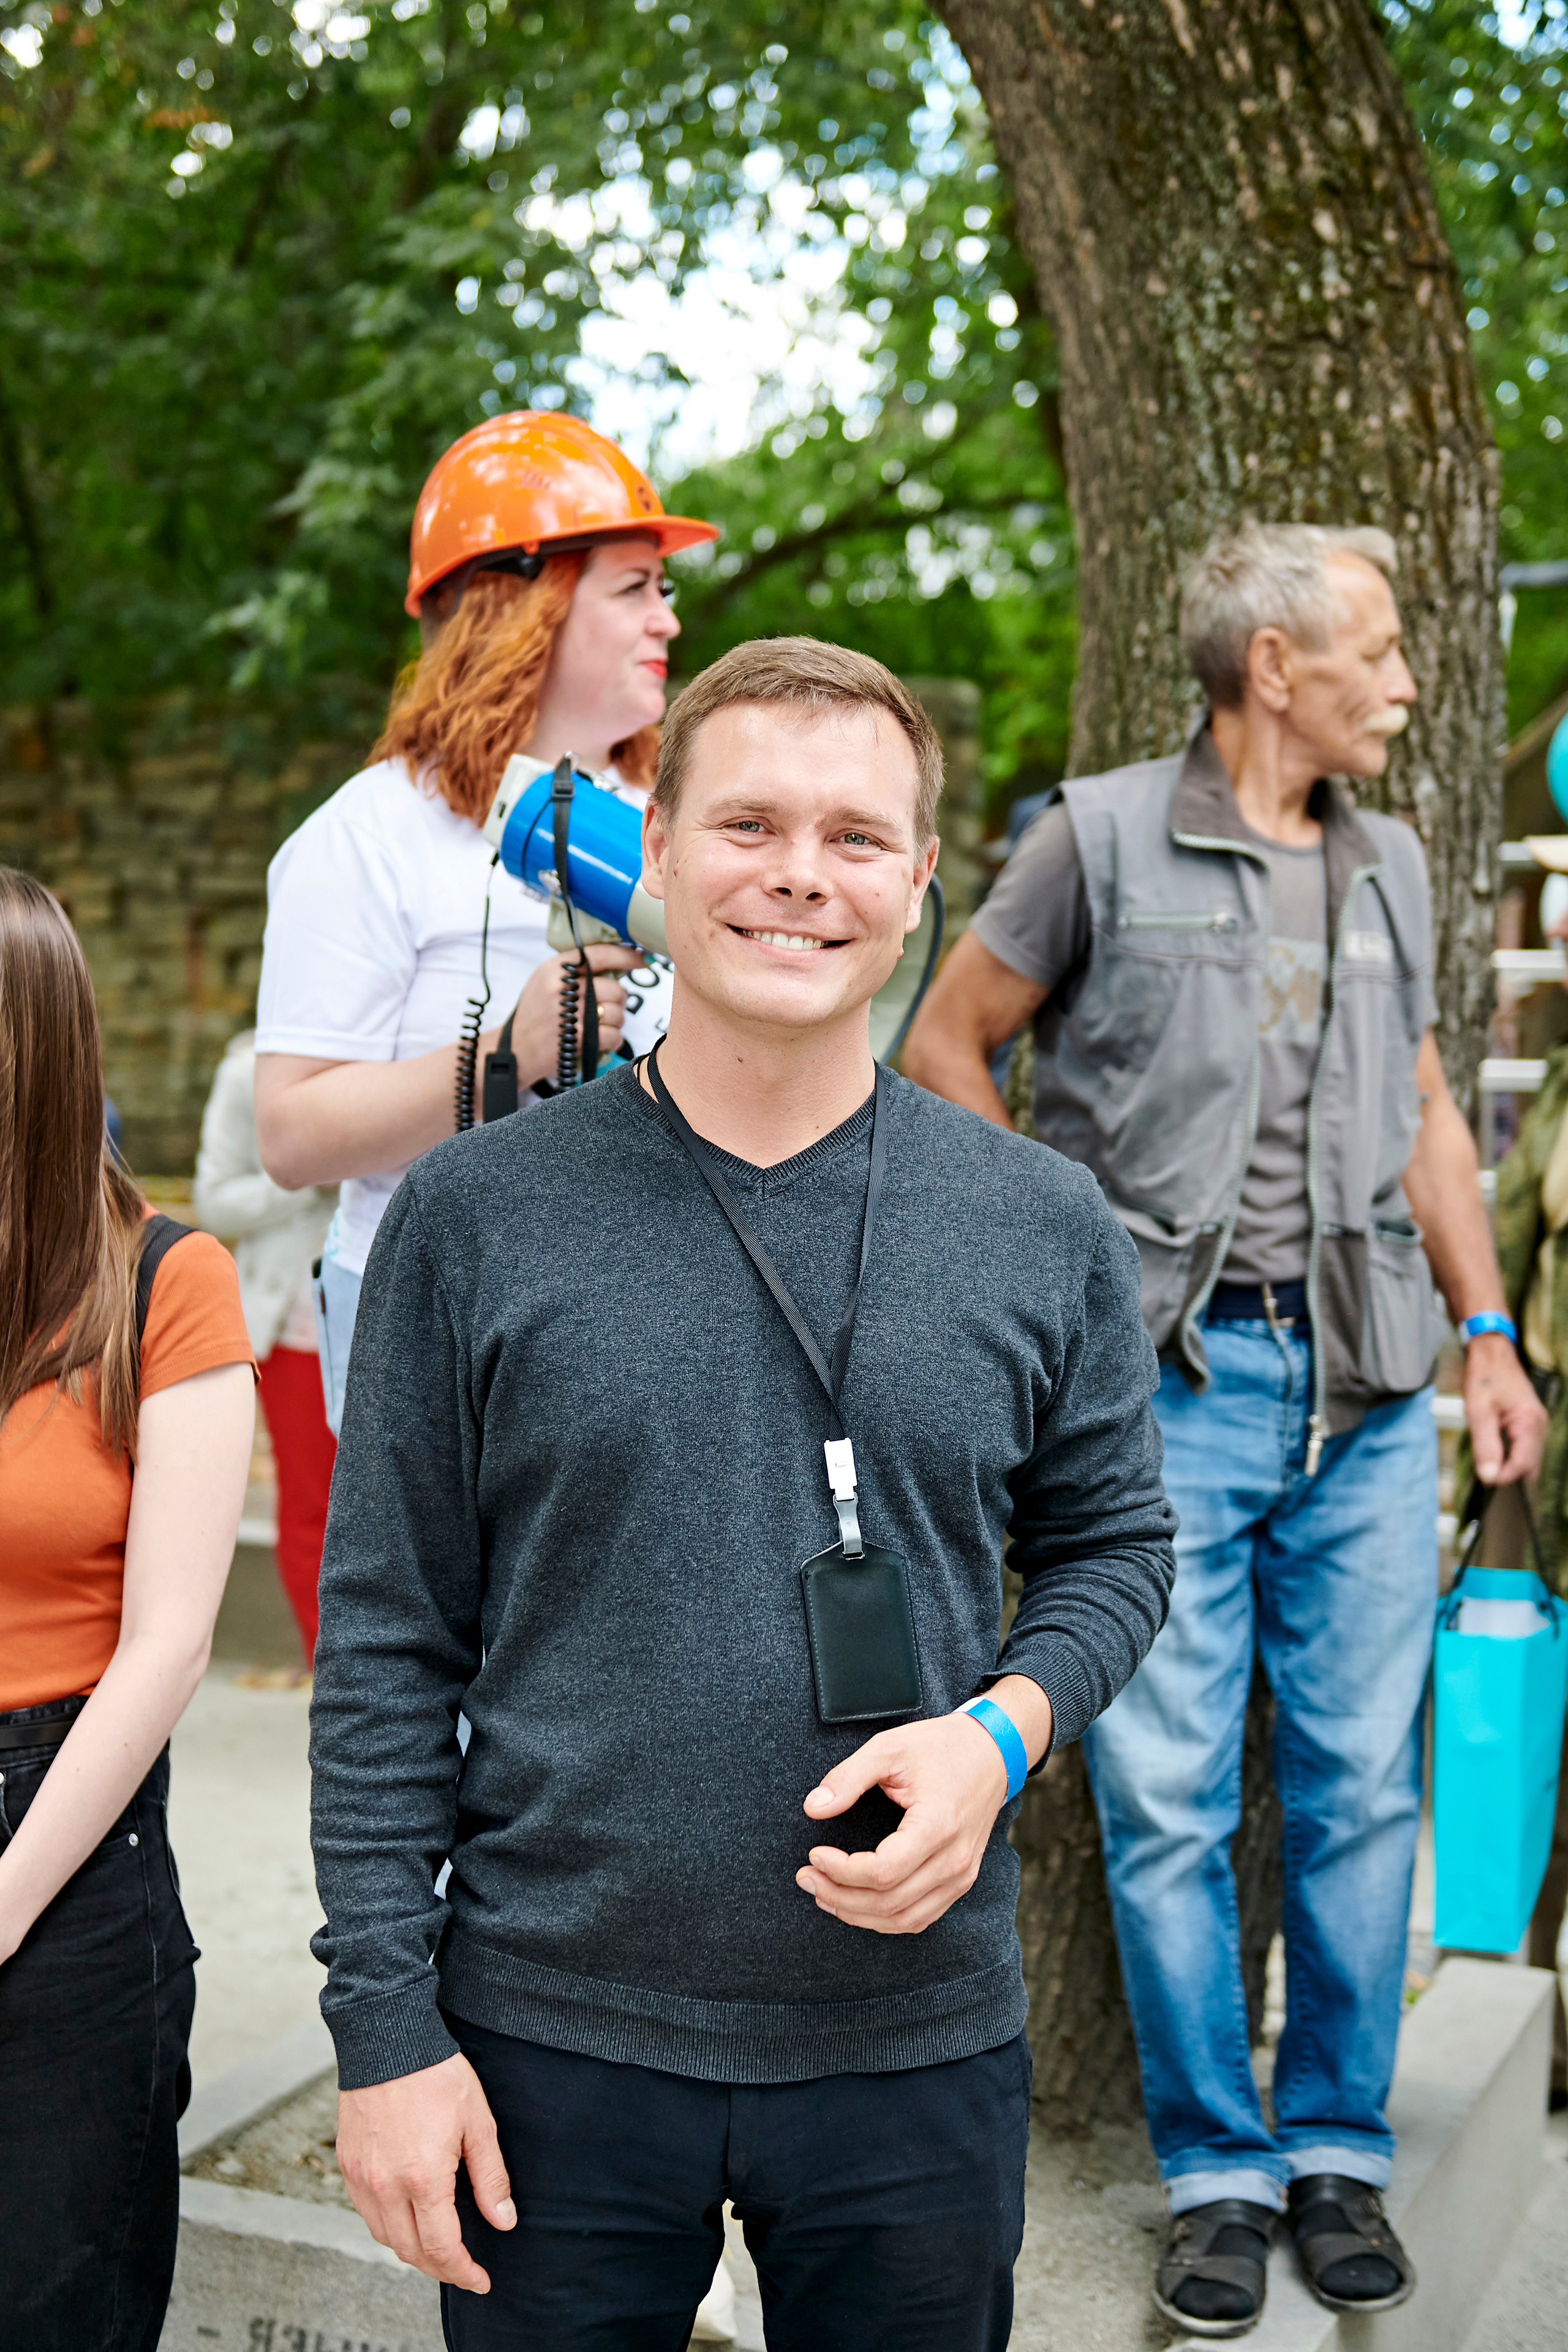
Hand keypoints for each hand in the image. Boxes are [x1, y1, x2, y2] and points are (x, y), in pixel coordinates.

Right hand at [336, 2053, 514, 2290]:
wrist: (387, 2039)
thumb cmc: (436, 2074)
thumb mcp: (478, 2122)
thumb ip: (490, 2177)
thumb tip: (503, 2220)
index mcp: (422, 2178)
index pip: (442, 2248)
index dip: (463, 2271)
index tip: (480, 2280)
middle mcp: (385, 2186)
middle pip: (411, 2251)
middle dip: (440, 2268)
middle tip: (463, 2268)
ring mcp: (361, 2178)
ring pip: (385, 2237)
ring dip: (413, 2250)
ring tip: (439, 2247)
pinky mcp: (347, 2165)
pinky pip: (367, 2214)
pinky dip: (389, 2226)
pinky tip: (408, 2217)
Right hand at [484, 942, 641, 1096]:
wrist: (514, 1053)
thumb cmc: (534, 1017)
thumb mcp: (544, 982)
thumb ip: (575, 972)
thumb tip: (618, 966)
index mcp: (554, 969)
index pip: (599, 954)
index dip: (626, 956)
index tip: (641, 960)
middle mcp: (562, 987)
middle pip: (615, 988)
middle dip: (616, 1001)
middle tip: (603, 1009)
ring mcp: (571, 1013)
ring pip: (618, 1013)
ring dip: (614, 1023)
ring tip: (595, 1027)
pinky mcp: (579, 1038)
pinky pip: (614, 1035)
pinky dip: (612, 1040)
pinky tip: (598, 1041)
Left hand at [796, 1687, 1047, 1933]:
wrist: (992, 1751)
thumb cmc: (940, 1746)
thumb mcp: (889, 1748)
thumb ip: (848, 1777)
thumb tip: (813, 1807)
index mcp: (938, 1826)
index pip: (882, 1872)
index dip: (841, 1871)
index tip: (814, 1854)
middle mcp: (954, 1860)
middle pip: (889, 1903)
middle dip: (839, 1896)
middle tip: (806, 1878)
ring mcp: (961, 1875)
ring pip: (904, 1919)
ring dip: (858, 1914)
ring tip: (824, 1894)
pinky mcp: (961, 1880)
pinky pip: (920, 1916)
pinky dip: (885, 1918)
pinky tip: (857, 1904)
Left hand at [1464, 1332, 1547, 1485]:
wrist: (1491, 1351)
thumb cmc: (1484, 1377)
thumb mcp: (1478, 1412)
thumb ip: (1485, 1445)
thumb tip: (1489, 1477)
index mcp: (1530, 1424)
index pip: (1523, 1466)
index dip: (1502, 1476)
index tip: (1482, 1477)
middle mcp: (1539, 1426)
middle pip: (1529, 1466)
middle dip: (1507, 1472)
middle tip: (1482, 1464)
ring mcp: (1536, 1424)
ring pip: (1527, 1459)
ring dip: (1508, 1463)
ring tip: (1486, 1453)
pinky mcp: (1529, 1422)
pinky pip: (1524, 1448)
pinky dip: (1509, 1453)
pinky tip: (1493, 1445)